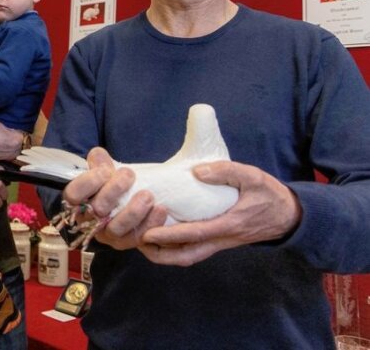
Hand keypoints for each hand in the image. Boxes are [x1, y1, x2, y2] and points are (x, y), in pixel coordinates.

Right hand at [62, 147, 166, 250]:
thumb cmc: (111, 186)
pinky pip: (137, 237)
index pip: (73, 195)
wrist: (126, 205)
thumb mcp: (103, 172)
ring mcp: (107, 235)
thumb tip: (98, 154)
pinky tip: (160, 209)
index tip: (106, 170)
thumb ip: (100, 163)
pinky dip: (150, 223)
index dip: (88, 182)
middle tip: (129, 175)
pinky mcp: (126, 243)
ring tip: (148, 195)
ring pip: (116, 228)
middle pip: (96, 210)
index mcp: (77, 201)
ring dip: (133, 212)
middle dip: (113, 191)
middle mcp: (88, 221)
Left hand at [139, 162, 301, 265]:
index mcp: (229, 224)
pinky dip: (175, 247)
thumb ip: (226, 172)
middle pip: (186, 256)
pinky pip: (194, 250)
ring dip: (165, 253)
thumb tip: (196, 171)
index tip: (147, 232)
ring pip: (188, 256)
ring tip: (143, 240)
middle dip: (160, 253)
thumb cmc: (269, 194)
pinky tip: (161, 236)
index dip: (169, 235)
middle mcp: (222, 238)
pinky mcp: (219, 241)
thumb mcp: (252, 176)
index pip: (195, 234)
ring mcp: (220, 242)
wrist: (289, 215)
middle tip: (137, 241)